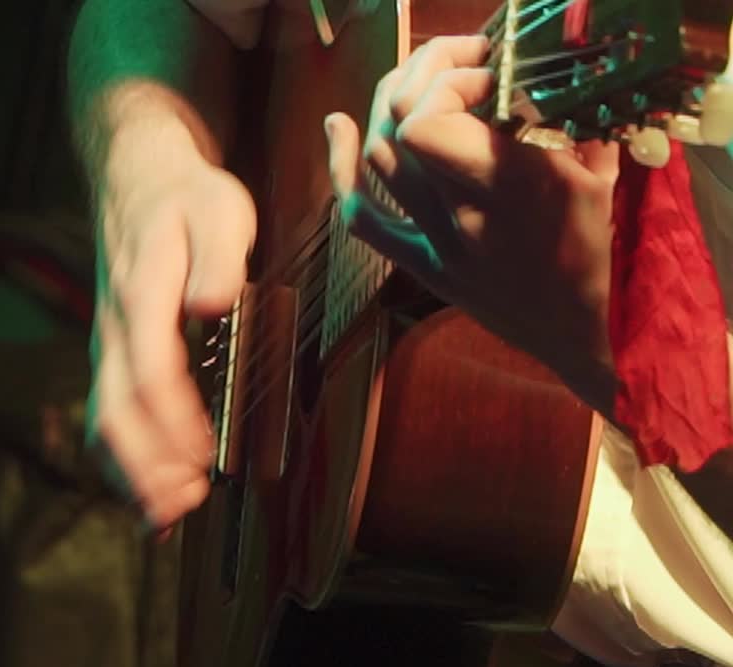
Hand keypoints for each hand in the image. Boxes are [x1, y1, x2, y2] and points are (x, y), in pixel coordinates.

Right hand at [89, 108, 255, 531]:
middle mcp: (114, 329)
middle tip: (186, 505)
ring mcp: (107, 345)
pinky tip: (150, 498)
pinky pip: (106, 417)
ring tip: (166, 517)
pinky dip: (123, 464)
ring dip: (131, 475)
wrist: (136, 176)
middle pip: (115, 411)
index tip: (205, 460)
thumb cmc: (187, 197)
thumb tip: (214, 303)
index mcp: (141, 293)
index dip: (175, 422)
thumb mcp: (218, 208)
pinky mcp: (112, 357)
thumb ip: (219, 255)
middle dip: (146, 467)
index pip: (149, 370)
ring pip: (103, 421)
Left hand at [324, 36, 619, 410]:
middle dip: (422, 72)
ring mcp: (435, 242)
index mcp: (513, 188)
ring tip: (419, 76)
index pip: (432, 121)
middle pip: (402, 126)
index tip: (489, 69)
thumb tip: (547, 77)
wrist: (583, 337)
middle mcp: (463, 214)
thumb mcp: (600, 181)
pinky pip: (362, 219)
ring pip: (379, 159)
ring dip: (390, 103)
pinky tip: (338, 124)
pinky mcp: (421, 264)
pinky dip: (343, 168)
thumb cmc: (601, 256)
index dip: (448, 80)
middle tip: (458, 58)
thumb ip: (571, 124)